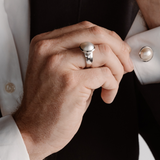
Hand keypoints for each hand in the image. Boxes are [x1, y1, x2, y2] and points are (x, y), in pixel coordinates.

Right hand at [13, 21, 132, 159]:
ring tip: (113, 85)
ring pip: (104, 52)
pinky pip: (105, 74)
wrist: (32, 132)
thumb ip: (80, 54)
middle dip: (119, 49)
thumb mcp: (60, 70)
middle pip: (96, 33)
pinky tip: (106, 96)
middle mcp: (49, 49)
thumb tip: (116, 48)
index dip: (110, 38)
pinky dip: (113, 85)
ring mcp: (58, 64)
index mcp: (44, 42)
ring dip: (117, 70)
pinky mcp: (70, 82)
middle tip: (126, 66)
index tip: (121, 52)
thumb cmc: (50, 103)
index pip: (86, 28)